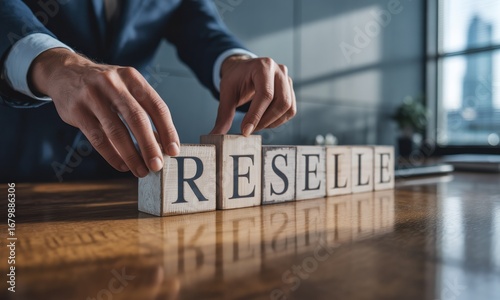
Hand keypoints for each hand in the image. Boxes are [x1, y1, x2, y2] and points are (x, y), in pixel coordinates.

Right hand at [30, 48, 179, 177]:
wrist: (64, 72)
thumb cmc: (104, 86)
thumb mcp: (126, 87)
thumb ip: (143, 110)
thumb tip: (161, 144)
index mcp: (132, 78)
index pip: (157, 106)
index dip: (167, 130)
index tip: (173, 150)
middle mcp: (113, 83)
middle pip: (137, 119)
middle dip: (150, 146)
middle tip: (157, 165)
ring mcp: (92, 96)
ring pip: (116, 131)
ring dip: (131, 155)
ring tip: (140, 170)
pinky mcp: (76, 110)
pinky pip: (97, 138)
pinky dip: (111, 155)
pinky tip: (121, 165)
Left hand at [210, 55, 296, 135]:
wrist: (244, 70)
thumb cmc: (236, 78)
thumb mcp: (226, 93)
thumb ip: (223, 114)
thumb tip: (216, 135)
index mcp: (262, 66)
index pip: (265, 94)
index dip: (256, 115)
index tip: (246, 130)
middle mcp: (279, 71)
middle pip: (281, 102)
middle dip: (265, 120)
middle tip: (250, 129)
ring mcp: (287, 80)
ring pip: (288, 108)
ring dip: (273, 122)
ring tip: (257, 125)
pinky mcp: (290, 90)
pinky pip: (291, 110)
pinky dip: (279, 120)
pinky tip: (265, 120)